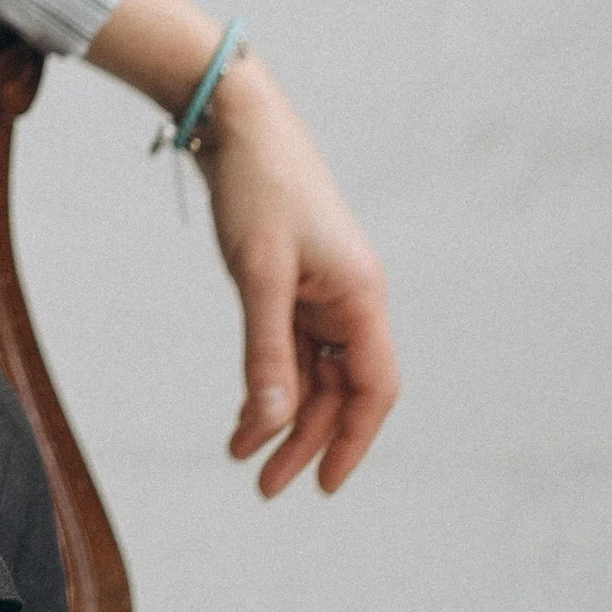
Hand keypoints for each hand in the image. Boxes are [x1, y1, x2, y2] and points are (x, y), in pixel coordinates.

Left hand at [196, 55, 398, 494]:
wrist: (238, 124)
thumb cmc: (258, 189)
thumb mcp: (259, 274)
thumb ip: (265, 350)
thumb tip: (273, 419)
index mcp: (361, 297)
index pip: (373, 389)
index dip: (353, 442)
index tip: (323, 484)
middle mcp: (351, 300)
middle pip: (339, 390)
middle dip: (306, 439)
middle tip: (265, 487)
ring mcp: (322, 292)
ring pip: (312, 373)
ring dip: (282, 415)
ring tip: (242, 456)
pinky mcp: (293, 283)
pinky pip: (289, 347)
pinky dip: (268, 380)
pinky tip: (243, 413)